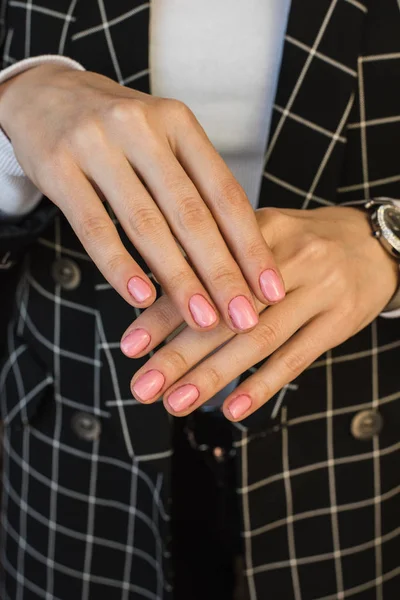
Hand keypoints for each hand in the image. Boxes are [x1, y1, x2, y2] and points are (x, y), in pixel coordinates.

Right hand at [0, 64, 284, 332]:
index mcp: (179, 124)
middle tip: (244, 318)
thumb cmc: (120, 133)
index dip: (251, 246)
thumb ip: (195, 187)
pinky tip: (141, 299)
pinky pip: (94, 227)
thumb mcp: (163, 142)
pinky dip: (120, 267)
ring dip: (179, 279)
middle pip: (192, 214)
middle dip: (222, 273)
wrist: (47, 96)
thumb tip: (237, 255)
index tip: (271, 290)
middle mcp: (142, 128)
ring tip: (202, 320)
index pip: (224, 194)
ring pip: (147, 224)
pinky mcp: (59, 167)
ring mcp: (98, 145)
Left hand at [122, 206, 398, 418]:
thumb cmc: (302, 243)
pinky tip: (232, 408)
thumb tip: (158, 301)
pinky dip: (262, 385)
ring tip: (176, 403)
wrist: (374, 242)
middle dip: (179, 353)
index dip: (163, 312)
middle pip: (227, 311)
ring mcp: (319, 290)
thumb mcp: (261, 235)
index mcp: (257, 228)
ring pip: (258, 339)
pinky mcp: (340, 320)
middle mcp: (288, 257)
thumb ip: (217, 261)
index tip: (129, 345)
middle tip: (143, 387)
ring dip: (213, 375)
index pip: (202, 274)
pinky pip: (297, 357)